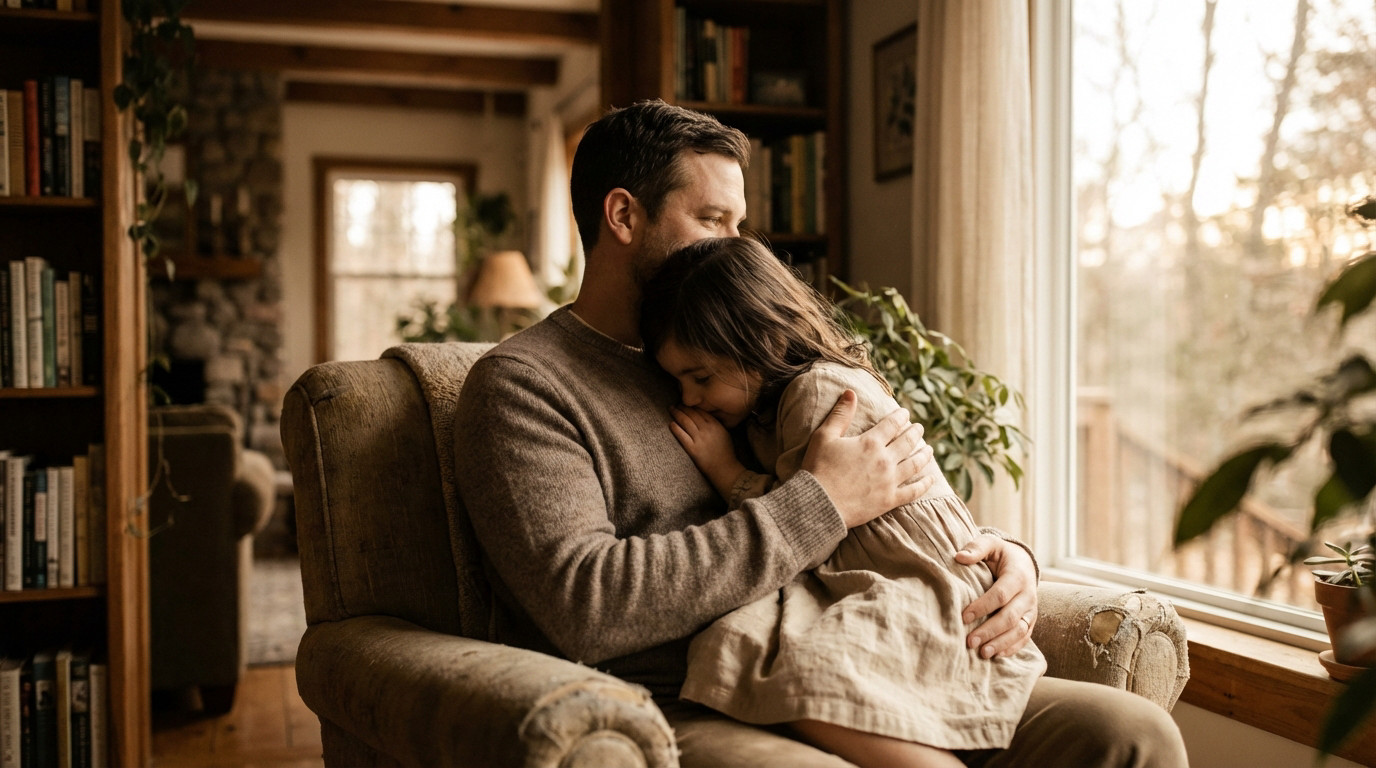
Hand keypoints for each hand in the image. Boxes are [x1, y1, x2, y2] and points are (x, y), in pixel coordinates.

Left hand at [669, 405, 743, 483]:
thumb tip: (704, 416)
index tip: (686, 403)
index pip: (701, 410)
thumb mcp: (724, 434)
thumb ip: (716, 424)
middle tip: (676, 404)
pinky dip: (675, 428)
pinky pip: (682, 435)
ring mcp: (699, 439)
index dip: (692, 405)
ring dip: (677, 413)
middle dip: (683, 407)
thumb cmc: (725, 453)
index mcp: (716, 425)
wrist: (725, 469)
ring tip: (671, 409)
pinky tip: (671, 423)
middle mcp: (707, 430)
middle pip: (692, 414)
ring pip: (685, 421)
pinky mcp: (693, 449)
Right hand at [801, 390, 934, 527]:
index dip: (900, 416)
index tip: (905, 412)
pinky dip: (925, 484)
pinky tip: (932, 478)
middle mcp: (885, 460)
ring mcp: (890, 481)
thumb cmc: (818, 468)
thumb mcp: (824, 437)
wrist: (819, 504)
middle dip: (915, 432)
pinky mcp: (889, 500)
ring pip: (915, 464)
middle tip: (919, 428)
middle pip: (907, 442)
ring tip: (930, 449)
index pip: (892, 424)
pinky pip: (913, 491)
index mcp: (870, 443)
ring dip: (925, 455)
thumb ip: (840, 414)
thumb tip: (851, 392)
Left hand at [958, 533, 1037, 657]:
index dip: (982, 607)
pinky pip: (1025, 637)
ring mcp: (1032, 610)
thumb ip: (977, 547)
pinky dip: (1012, 648)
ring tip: (982, 653)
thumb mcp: (991, 544)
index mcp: (1018, 576)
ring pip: (1019, 631)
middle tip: (969, 642)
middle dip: (990, 631)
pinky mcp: (1031, 620)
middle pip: (1010, 617)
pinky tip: (996, 655)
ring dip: (1001, 643)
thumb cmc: (1001, 554)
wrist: (1023, 562)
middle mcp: (1028, 595)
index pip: (1000, 595)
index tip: (963, 617)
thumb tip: (959, 557)